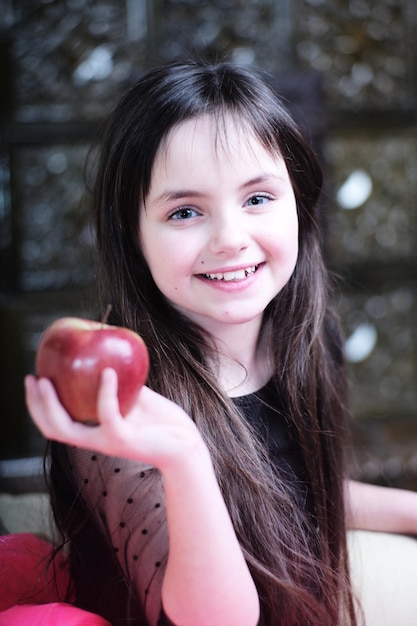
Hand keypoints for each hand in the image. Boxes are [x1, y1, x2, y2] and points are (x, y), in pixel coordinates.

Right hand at [25, 368, 206, 471]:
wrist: (185, 443)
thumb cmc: (160, 420)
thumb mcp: (133, 397)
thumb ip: (117, 384)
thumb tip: (105, 354)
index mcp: (93, 430)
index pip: (55, 422)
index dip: (38, 404)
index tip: (32, 377)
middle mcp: (94, 439)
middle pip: (52, 428)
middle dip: (36, 404)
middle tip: (33, 378)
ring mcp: (107, 442)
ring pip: (68, 429)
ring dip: (53, 405)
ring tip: (48, 380)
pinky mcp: (124, 440)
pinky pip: (108, 415)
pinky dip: (105, 392)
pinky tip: (109, 371)